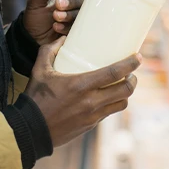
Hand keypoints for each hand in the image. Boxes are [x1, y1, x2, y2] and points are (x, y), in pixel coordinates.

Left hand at [23, 0, 89, 45]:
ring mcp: (78, 17)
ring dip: (69, 14)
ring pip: (82, 13)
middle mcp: (77, 3)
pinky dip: (66, 26)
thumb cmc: (36, 14)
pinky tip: (56, 27)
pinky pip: (77, 27)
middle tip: (58, 4)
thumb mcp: (35, 1)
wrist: (32, 35)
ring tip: (56, 16)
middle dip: (72, 1)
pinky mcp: (77, 30)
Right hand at [25, 37, 140, 146]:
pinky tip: (107, 97)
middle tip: (132, 72)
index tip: (138, 56)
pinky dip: (112, 104)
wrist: (31, 130)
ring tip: (123, 85)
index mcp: (81, 85)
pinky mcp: (91, 125)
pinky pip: (109, 113)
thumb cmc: (35, 98)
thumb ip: (49, 50)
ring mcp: (93, 115)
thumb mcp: (39, 70)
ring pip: (121, 104)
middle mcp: (91, 101)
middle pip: (125, 90)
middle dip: (133, 80)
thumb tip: (62, 38)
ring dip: (126, 93)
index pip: (114, 73)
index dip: (130, 64)